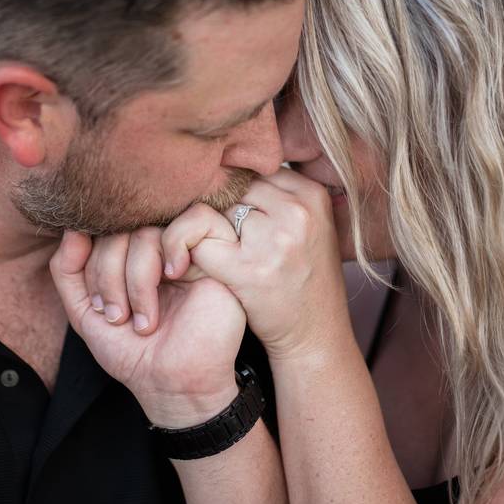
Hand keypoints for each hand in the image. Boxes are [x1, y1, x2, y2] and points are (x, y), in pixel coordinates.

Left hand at [50, 229, 243, 427]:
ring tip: (144, 321)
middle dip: (109, 274)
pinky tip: (174, 276)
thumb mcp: (84, 312)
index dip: (91, 264)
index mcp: (130, 258)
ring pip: (150, 230)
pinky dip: (176, 245)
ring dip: (137, 279)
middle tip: (117, 317)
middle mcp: (158, 249)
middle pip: (123, 229)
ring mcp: (188, 250)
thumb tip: (72, 228)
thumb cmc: (134, 353)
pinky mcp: (220, 253)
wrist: (174, 385)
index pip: (103, 232)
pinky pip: (197, 218)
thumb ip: (67, 270)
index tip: (97, 309)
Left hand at [116, 169, 353, 360]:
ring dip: (200, 233)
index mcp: (311, 193)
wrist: (316, 338)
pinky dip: (187, 255)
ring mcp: (275, 238)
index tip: (226, 221)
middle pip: (228, 187)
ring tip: (206, 257)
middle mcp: (297, 210)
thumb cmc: (303, 282)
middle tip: (211, 242)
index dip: (230, 196)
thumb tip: (225, 165)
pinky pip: (199, 242)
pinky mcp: (250, 269)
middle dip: (213, 213)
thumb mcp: (307, 229)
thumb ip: (276, 197)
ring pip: (210, 211)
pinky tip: (193, 271)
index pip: (250, 171)